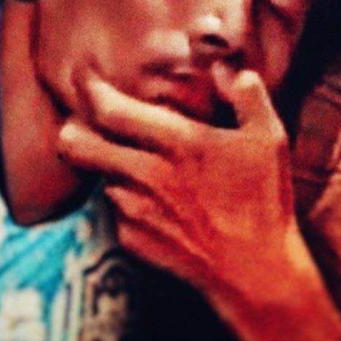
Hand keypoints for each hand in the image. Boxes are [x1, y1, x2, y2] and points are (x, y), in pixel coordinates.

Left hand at [57, 64, 340, 340]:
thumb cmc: (263, 202)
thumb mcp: (270, 139)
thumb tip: (224, 67)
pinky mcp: (132, 239)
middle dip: (71, 127)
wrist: (255, 273)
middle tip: (81, 119)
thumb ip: (247, 94)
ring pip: (98, 175)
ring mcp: (135, 211)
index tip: (87, 78)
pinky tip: (154, 199)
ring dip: (106, 164)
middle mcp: (146, 175)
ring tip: (132, 162)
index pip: (110, 110)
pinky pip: (114, 208)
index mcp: (177, 144)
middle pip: (76, 145)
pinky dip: (125, 197)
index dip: (90, 89)